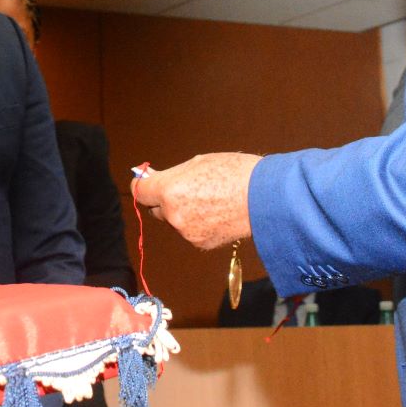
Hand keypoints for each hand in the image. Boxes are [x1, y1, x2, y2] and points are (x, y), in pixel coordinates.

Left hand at [133, 152, 260, 249]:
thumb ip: (172, 175)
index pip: (139, 191)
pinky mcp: (201, 243)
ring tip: (210, 199)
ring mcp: (187, 232)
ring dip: (184, 213)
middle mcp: (174, 215)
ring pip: (176, 221)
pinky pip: (191, 231)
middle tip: (185, 188)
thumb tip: (153, 178)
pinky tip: (217, 212)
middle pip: (157, 209)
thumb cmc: (235, 173)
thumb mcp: (198, 163)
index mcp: (169, 190)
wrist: (266, 197)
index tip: (146, 181)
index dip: (142, 185)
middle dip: (165, 200)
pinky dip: (198, 224)